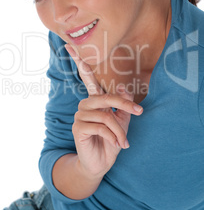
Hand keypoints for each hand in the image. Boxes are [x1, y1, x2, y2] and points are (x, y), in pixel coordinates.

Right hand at [65, 44, 142, 180]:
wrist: (101, 163)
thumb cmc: (111, 141)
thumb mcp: (122, 121)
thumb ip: (123, 104)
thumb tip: (123, 86)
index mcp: (95, 100)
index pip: (86, 77)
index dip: (78, 61)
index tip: (68, 45)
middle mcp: (85, 105)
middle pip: (106, 97)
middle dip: (125, 105)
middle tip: (140, 112)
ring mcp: (80, 116)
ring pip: (106, 116)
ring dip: (120, 130)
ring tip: (124, 142)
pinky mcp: (78, 128)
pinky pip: (101, 127)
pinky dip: (113, 137)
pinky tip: (115, 144)